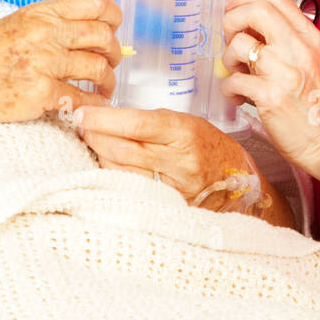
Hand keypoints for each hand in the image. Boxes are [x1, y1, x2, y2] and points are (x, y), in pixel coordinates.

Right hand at [0, 0, 120, 125]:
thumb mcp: (17, 23)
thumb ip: (51, 20)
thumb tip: (87, 24)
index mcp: (40, 12)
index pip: (95, 1)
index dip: (114, 15)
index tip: (115, 27)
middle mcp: (44, 33)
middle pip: (103, 35)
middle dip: (114, 52)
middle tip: (111, 61)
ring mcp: (43, 63)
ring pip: (98, 68)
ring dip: (107, 81)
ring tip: (103, 87)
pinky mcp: (40, 93)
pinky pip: (82, 99)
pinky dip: (93, 105)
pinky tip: (90, 106)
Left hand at [72, 105, 256, 210]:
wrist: (238, 181)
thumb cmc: (208, 145)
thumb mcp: (183, 122)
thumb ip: (148, 121)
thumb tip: (106, 117)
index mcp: (183, 132)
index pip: (134, 123)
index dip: (102, 118)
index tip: (82, 113)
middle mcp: (179, 162)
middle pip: (121, 149)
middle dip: (94, 135)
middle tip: (81, 126)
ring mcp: (173, 188)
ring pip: (120, 171)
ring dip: (99, 155)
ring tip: (92, 142)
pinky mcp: (167, 206)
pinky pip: (129, 189)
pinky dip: (112, 174)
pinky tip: (107, 164)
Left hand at [220, 0, 319, 180]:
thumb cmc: (312, 102)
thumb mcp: (307, 60)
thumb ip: (282, 38)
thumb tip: (244, 21)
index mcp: (309, 37)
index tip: (234, 8)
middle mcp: (299, 50)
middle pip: (256, 10)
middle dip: (231, 19)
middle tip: (230, 37)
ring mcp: (286, 73)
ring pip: (239, 45)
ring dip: (227, 58)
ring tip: (236, 73)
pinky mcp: (272, 97)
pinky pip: (233, 81)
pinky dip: (228, 88)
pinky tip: (238, 96)